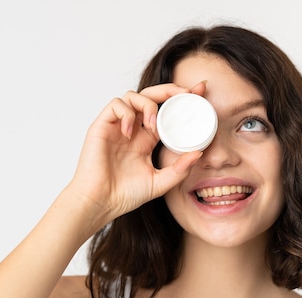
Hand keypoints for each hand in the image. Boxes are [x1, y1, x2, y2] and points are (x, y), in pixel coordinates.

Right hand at [66, 81, 206, 223]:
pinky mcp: (102, 126)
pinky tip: (129, 132)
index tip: (200, 92)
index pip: (166, 112)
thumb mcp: (160, 182)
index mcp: (147, 139)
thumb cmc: (125, 194)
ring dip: (148, 104)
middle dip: (171, 90)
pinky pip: (115, 105)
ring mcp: (117, 126)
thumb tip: (200, 153)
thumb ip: (180, 169)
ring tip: (153, 126)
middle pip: (151, 97)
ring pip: (133, 96)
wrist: (101, 202)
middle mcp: (134, 129)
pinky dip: (126, 114)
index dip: (181, 100)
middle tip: (187, 92)